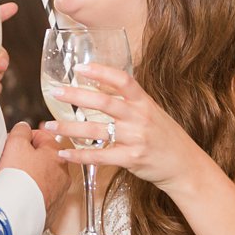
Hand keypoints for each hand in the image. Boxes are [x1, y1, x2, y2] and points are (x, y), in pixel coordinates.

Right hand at [0, 122, 68, 212]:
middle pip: (44, 157)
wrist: (17, 210)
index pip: (43, 136)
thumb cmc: (18, 178)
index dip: (25, 137)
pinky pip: (42, 194)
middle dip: (29, 157)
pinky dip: (32, 192)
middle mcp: (63, 172)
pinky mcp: (52, 208)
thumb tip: (23, 128)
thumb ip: (21, 130)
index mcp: (57, 153)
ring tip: (15, 179)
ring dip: (32, 175)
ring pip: (44, 176)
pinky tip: (21, 193)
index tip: (14, 143)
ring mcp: (60, 192)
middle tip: (12, 161)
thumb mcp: (15, 143)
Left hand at [43, 63, 207, 193]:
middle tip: (56, 92)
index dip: (101, 71)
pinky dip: (80, 155)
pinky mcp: (132, 159)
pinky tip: (64, 153)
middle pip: (104, 102)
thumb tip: (101, 86)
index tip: (79, 68)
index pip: (123, 80)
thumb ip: (130, 102)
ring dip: (69, 128)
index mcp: (145, 102)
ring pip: (96, 130)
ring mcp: (136, 138)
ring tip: (48, 125)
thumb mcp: (152, 112)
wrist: (185, 165)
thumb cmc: (166, 137)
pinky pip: (100, 156)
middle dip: (77, 95)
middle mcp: (140, 118)